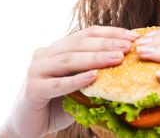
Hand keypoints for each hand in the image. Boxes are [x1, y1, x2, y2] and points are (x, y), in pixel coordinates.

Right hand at [3, 25, 138, 137]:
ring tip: (117, 59)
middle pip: (79, 44)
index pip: (86, 34)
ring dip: (96, 58)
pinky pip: (57, 84)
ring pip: (69, 60)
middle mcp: (45, 54)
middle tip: (128, 46)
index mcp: (57, 48)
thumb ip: (93, 73)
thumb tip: (127, 65)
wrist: (27, 126)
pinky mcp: (32, 88)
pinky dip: (76, 80)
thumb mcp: (78, 85)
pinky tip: (93, 77)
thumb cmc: (56, 104)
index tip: (132, 36)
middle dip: (106, 44)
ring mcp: (36, 70)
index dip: (110, 33)